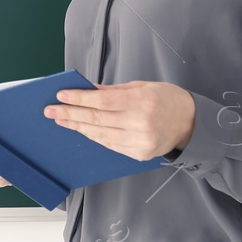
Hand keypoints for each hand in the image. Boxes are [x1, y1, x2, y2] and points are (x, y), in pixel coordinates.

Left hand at [44, 81, 196, 160]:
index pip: (102, 101)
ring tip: (61, 120)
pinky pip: (110, 145)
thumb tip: (87, 90)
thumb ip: (113, 91)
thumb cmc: (167, 99)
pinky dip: (94, 137)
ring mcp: (140, 142)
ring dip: (78, 127)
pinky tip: (81, 130)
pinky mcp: (138, 155)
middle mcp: (141, 123)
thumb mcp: (142, 86)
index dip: (79, 99)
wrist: (191, 123)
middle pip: (97, 119)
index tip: (61, 96)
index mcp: (142, 101)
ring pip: (100, 135)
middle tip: (51, 110)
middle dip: (71, 114)